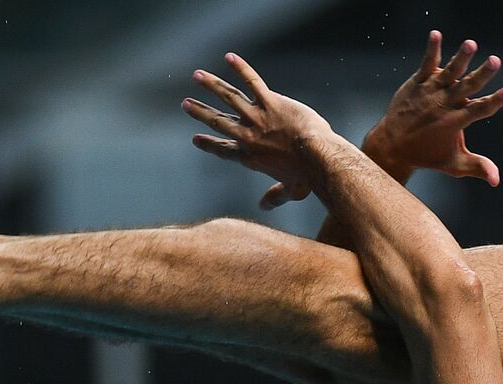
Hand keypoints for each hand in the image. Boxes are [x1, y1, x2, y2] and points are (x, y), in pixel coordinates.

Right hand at [183, 53, 333, 208]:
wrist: (316, 157)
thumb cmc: (307, 176)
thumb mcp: (291, 191)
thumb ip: (276, 197)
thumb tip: (265, 206)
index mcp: (250, 157)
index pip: (223, 150)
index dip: (209, 144)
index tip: (196, 139)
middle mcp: (247, 136)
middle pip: (218, 122)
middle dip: (200, 112)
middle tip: (186, 104)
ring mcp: (257, 118)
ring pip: (228, 98)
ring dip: (211, 85)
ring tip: (197, 76)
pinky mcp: (271, 102)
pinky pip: (252, 82)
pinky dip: (240, 68)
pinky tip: (229, 57)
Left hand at [367, 32, 502, 187]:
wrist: (392, 145)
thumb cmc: (427, 155)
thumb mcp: (453, 164)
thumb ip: (477, 168)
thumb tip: (497, 181)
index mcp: (455, 122)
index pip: (479, 111)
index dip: (493, 102)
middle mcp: (444, 105)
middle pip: (467, 88)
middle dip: (481, 74)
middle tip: (495, 61)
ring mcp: (431, 92)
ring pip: (449, 73)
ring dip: (460, 58)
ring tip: (471, 44)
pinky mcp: (418, 83)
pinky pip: (426, 64)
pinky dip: (432, 50)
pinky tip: (435, 34)